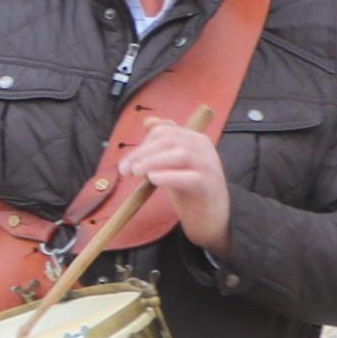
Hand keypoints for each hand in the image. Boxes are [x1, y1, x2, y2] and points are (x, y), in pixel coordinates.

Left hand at [116, 119, 233, 251]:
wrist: (211, 216)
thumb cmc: (189, 188)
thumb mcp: (174, 163)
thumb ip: (163, 144)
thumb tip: (148, 121)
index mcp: (195, 139)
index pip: (165, 132)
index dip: (142, 145)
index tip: (126, 164)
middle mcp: (204, 148)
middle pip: (170, 141)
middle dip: (143, 153)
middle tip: (125, 170)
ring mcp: (209, 167)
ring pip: (180, 155)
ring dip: (153, 162)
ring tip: (136, 173)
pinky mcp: (208, 186)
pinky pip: (190, 178)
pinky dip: (169, 176)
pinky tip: (153, 179)